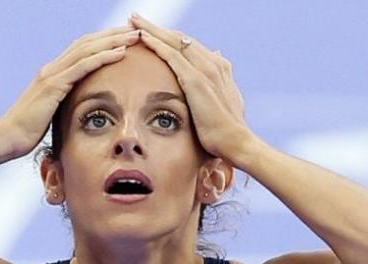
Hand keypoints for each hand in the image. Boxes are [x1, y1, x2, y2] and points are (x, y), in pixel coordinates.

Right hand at [0, 25, 142, 157]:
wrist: (7, 137)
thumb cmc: (26, 132)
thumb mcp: (49, 114)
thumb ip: (61, 106)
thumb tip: (74, 111)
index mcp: (51, 74)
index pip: (81, 49)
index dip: (102, 41)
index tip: (123, 37)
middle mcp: (52, 68)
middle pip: (86, 43)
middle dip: (111, 34)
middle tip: (133, 29)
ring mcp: (51, 74)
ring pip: (87, 49)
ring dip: (112, 40)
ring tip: (133, 35)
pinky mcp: (54, 85)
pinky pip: (82, 66)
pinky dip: (102, 57)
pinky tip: (120, 53)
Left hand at [129, 13, 249, 161]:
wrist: (235, 142)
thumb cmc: (227, 130)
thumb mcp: (226, 99)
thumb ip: (221, 78)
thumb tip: (218, 56)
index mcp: (218, 67)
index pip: (188, 45)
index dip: (169, 36)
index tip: (151, 31)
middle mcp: (212, 62)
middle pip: (179, 37)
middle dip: (156, 27)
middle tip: (135, 18)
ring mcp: (204, 69)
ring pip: (173, 40)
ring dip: (151, 29)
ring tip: (132, 20)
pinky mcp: (195, 79)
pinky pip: (171, 55)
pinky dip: (156, 43)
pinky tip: (142, 37)